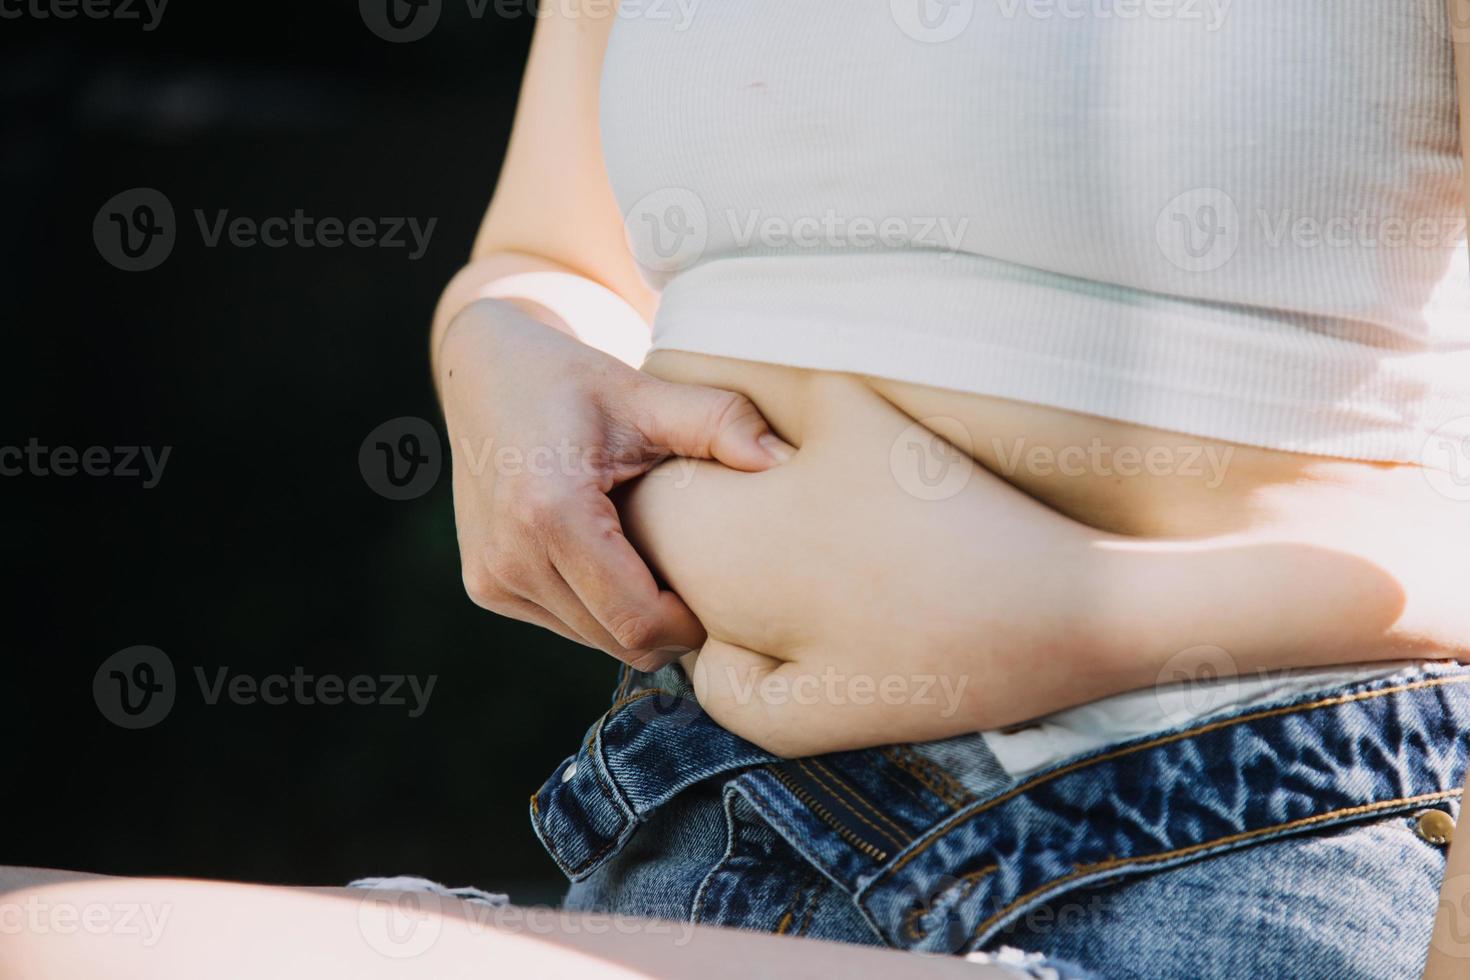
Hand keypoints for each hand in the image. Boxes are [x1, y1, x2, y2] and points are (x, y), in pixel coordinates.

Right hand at [439, 299, 790, 669]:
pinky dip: (602, 606)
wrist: (485, 373)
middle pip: (620, 640)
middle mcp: (510, 557)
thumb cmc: (572, 380)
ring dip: (636, 616)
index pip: (639, 621)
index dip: (693, 624)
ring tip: (661, 559)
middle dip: (672, 625)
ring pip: (595, 640)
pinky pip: (567, 625)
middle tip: (706, 578)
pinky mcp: (486, 586)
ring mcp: (491, 578)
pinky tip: (620, 557)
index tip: (727, 589)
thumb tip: (785, 459)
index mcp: (550, 513)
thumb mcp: (645, 392)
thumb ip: (719, 421)